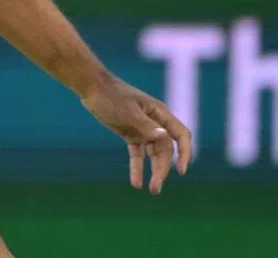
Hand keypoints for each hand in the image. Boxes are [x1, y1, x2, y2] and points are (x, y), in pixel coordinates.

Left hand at [80, 75, 191, 193]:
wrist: (92, 88)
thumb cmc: (112, 96)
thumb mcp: (128, 112)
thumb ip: (146, 125)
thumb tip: (164, 136)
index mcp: (160, 113)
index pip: (181, 135)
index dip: (184, 152)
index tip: (181, 171)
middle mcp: (155, 122)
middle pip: (166, 150)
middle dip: (163, 168)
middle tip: (156, 188)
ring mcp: (143, 129)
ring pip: (154, 154)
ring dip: (154, 170)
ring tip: (152, 190)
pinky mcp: (131, 134)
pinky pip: (138, 154)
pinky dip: (137, 168)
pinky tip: (136, 183)